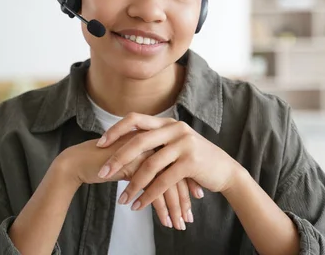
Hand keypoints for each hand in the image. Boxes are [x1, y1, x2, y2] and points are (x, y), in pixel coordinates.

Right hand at [56, 131, 203, 229]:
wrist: (80, 160)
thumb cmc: (106, 162)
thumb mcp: (133, 161)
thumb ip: (149, 165)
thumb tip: (168, 180)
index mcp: (156, 139)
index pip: (179, 163)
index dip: (188, 183)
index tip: (196, 200)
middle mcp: (153, 143)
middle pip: (177, 174)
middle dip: (184, 200)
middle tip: (189, 219)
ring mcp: (145, 154)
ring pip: (168, 184)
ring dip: (175, 208)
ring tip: (178, 225)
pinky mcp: (135, 166)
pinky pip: (153, 191)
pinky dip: (160, 209)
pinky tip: (164, 222)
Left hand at [96, 113, 240, 211]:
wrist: (224, 170)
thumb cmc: (195, 159)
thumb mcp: (175, 144)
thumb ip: (155, 141)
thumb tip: (126, 145)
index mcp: (167, 122)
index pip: (135, 120)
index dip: (115, 130)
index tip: (99, 144)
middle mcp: (175, 128)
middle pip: (138, 141)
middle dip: (118, 158)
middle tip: (102, 172)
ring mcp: (184, 144)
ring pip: (150, 164)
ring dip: (133, 184)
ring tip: (121, 199)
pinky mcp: (191, 162)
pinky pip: (163, 181)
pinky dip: (149, 195)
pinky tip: (139, 205)